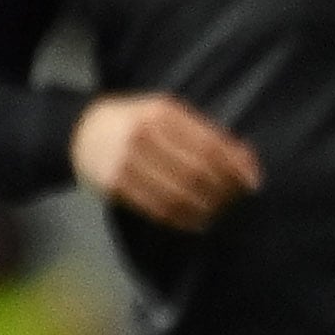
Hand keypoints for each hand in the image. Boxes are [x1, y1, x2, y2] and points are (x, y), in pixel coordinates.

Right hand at [70, 91, 261, 229]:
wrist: (80, 130)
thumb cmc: (136, 120)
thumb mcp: (168, 112)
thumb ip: (207, 132)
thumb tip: (248, 158)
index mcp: (161, 113)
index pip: (210, 145)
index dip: (237, 167)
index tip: (254, 182)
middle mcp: (143, 135)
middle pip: (197, 171)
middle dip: (225, 191)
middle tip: (239, 201)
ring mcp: (126, 162)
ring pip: (178, 194)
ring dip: (207, 209)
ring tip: (221, 213)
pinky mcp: (115, 185)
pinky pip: (157, 208)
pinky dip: (183, 219)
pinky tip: (198, 222)